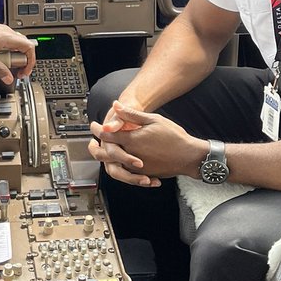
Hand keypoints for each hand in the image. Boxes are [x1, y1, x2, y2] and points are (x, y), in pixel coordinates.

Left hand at [0, 13, 35, 84]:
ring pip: (11, 44)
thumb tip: (8, 77)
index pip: (29, 47)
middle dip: (20, 60)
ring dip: (9, 56)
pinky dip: (1, 52)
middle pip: (22, 46)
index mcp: (6, 37)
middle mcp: (4, 31)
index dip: (30, 61)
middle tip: (14, 71)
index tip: (24, 71)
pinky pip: (2, 42)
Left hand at [92, 102, 206, 183]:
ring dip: (105, 160)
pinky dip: (120, 169)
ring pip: (113, 167)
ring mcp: (136, 168)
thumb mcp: (153, 120)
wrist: (189, 156)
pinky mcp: (143, 175)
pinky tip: (120, 163)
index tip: (93, 125)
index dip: (97, 129)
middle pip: (104, 154)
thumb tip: (115, 105)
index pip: (107, 135)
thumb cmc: (174, 136)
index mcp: (132, 140)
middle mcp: (131, 155)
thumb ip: (132, 114)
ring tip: (104, 152)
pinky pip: (126, 174)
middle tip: (91, 142)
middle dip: (94, 148)